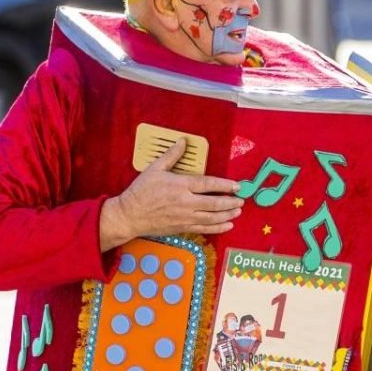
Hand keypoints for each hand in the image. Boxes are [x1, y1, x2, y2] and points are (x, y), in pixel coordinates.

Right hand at [99, 136, 242, 249]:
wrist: (130, 215)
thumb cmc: (141, 191)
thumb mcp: (155, 169)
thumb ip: (172, 156)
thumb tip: (183, 142)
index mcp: (180, 185)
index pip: (208, 184)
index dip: (225, 185)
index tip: (236, 186)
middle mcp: (186, 202)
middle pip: (214, 203)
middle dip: (230, 202)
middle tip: (241, 200)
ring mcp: (185, 217)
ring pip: (212, 217)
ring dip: (227, 215)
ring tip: (238, 211)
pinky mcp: (182, 227)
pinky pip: (204, 228)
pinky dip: (218, 228)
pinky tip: (227, 225)